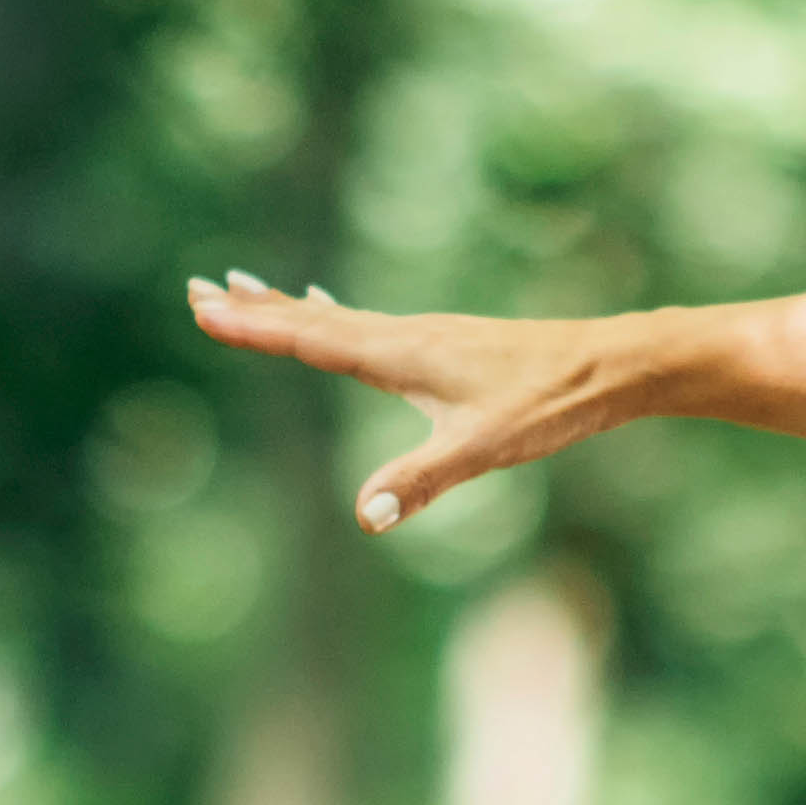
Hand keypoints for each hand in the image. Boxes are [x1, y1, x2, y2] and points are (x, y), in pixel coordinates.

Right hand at [188, 274, 650, 530]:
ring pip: (338, 318)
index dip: (256, 326)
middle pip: (313, 319)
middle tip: (199, 289)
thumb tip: (366, 516)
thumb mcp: (484, 448)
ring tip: (245, 289)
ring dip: (286, 307)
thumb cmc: (548, 404)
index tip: (205, 307)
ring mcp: (424, 336)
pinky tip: (330, 311)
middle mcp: (406, 335)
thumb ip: (423, 480)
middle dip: (255, 308)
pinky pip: (367, 324)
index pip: (313, 337)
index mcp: (403, 352)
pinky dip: (331, 316)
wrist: (606, 365)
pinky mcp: (443, 344)